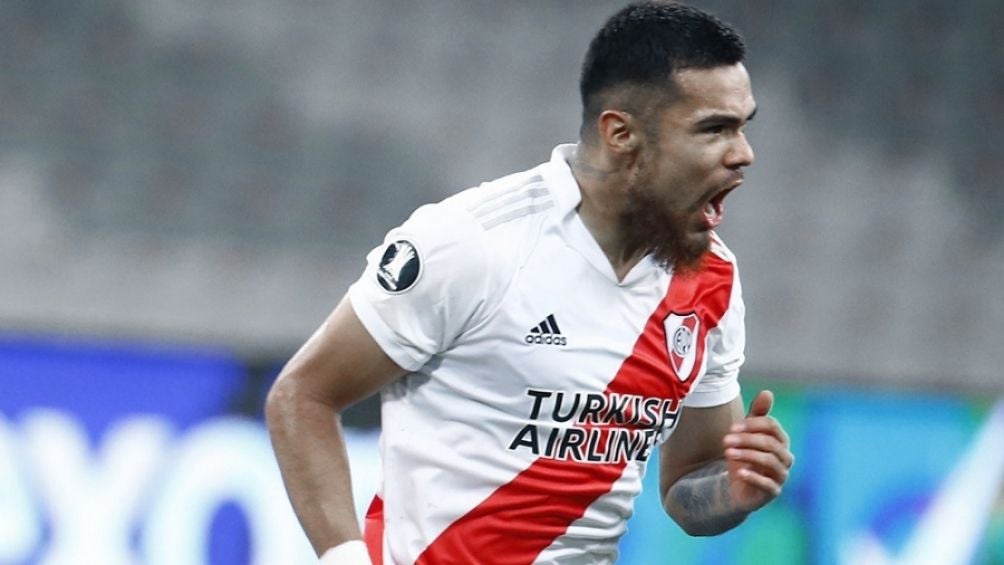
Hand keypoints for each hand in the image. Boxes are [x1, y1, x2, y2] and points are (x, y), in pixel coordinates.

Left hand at [722, 390, 793, 511]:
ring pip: (769, 462)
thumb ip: (757, 415)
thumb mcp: (747, 435)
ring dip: (747, 455)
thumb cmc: (745, 456)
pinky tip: (739, 472)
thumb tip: (767, 392)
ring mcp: (781, 475)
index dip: (752, 425)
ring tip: (728, 453)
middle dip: (747, 440)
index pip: (772, 427)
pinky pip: (768, 485)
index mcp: (780, 440)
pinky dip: (754, 477)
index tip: (732, 427)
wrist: (739, 486)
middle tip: (725, 440)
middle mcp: (785, 457)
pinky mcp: (772, 492)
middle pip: (770, 443)